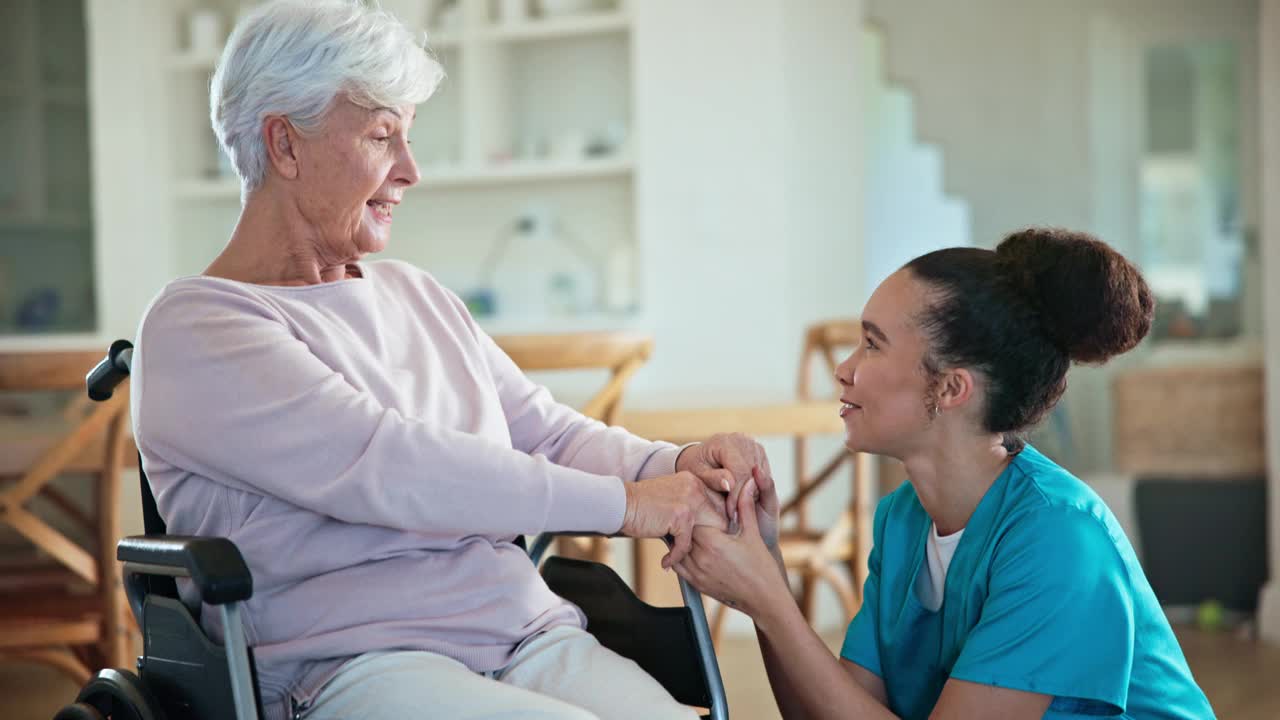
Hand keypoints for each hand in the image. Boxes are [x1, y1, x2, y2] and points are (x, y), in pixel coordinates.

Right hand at [621, 471, 728, 568]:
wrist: (621, 504)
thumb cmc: (642, 505)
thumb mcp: (672, 497)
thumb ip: (691, 506)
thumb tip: (709, 527)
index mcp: (695, 481)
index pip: (719, 504)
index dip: (717, 524)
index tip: (712, 539)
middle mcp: (695, 487)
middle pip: (720, 518)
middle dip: (713, 538)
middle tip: (703, 554)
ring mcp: (690, 500)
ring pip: (708, 533)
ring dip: (695, 549)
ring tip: (682, 558)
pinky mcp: (681, 516)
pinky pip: (686, 544)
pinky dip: (675, 556)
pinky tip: (666, 560)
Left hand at [673, 478, 790, 620]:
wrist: (764, 599)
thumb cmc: (762, 568)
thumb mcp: (753, 534)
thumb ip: (745, 507)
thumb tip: (747, 483)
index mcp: (714, 542)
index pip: (692, 517)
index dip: (694, 509)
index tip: (695, 503)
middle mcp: (701, 558)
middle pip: (682, 532)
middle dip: (685, 523)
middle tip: (684, 513)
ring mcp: (697, 573)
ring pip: (677, 549)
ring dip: (680, 539)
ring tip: (682, 529)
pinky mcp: (696, 584)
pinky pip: (678, 566)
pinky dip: (678, 556)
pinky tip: (686, 548)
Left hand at [676, 433, 773, 528]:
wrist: (699, 457)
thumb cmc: (695, 467)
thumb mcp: (698, 475)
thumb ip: (713, 480)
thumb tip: (729, 484)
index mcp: (724, 442)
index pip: (739, 471)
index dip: (737, 494)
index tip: (731, 512)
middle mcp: (741, 439)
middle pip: (752, 472)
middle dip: (744, 495)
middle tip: (735, 514)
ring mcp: (752, 443)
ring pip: (760, 474)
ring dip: (752, 492)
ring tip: (738, 507)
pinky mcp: (758, 451)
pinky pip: (763, 473)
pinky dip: (756, 487)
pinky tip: (743, 497)